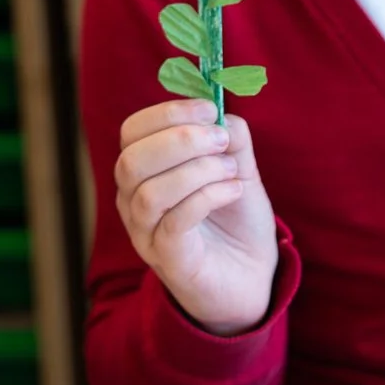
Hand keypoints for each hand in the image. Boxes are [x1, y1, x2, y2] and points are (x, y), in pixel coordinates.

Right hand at [115, 101, 277, 335]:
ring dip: (198, 171)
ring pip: (149, 192)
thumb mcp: (236, 167)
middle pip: (131, 160)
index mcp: (145, 172)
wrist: (252, 276)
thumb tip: (221, 114)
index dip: (168, 113)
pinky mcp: (169, 260)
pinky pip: (174, 222)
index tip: (210, 109)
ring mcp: (147, 234)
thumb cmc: (236, 220)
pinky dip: (208, 196)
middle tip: (222, 141)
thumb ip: (229, 136)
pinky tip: (234, 191)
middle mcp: (134, 202)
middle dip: (181, 140)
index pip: (132, 132)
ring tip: (232, 172)